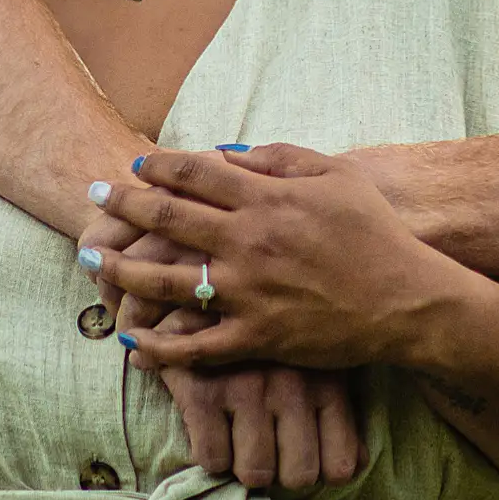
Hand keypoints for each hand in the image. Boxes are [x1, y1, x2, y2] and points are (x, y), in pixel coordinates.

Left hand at [90, 143, 463, 371]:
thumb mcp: (338, 175)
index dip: (159, 164)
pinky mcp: (257, 337)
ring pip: (167, 280)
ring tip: (91, 260)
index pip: (196, 172)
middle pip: (167, 218)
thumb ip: (283, 157)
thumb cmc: (375, 233)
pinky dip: (159, 347)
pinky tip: (131, 342)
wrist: (407, 300)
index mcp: (267, 199)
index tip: (136, 163)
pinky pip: (196, 347)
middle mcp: (248, 242)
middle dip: (123, 204)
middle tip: (94, 195)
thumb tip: (231, 152)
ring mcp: (248, 293)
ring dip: (121, 269)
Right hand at [148, 308, 367, 490]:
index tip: (304, 457)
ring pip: (256, 473)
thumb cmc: (274, 323)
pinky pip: (213, 458)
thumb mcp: (318, 354)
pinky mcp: (202, 390)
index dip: (321, 470)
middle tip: (270, 449)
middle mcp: (292, 388)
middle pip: (299, 476)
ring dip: (246, 464)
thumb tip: (358, 466)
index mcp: (328, 380)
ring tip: (241, 439)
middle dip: (282, 470)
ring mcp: (247, 389)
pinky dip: (212, 452)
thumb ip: (340, 408)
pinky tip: (213, 427)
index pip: (342, 465)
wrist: (206, 275)